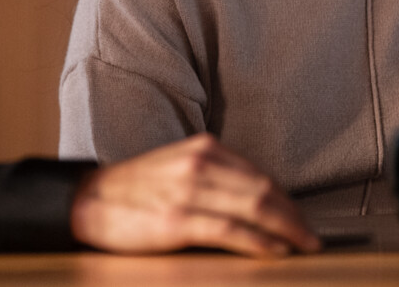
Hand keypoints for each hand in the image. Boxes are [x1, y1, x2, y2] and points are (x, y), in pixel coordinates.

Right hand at [70, 133, 320, 257]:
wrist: (87, 200)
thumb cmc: (133, 190)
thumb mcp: (178, 168)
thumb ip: (214, 176)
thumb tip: (255, 202)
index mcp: (203, 149)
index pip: (259, 175)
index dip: (286, 199)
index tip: (300, 218)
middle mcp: (200, 165)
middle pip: (264, 190)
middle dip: (294, 216)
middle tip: (312, 236)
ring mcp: (189, 191)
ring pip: (254, 208)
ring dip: (286, 229)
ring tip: (303, 245)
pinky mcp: (177, 220)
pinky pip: (231, 231)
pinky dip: (259, 242)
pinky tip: (275, 250)